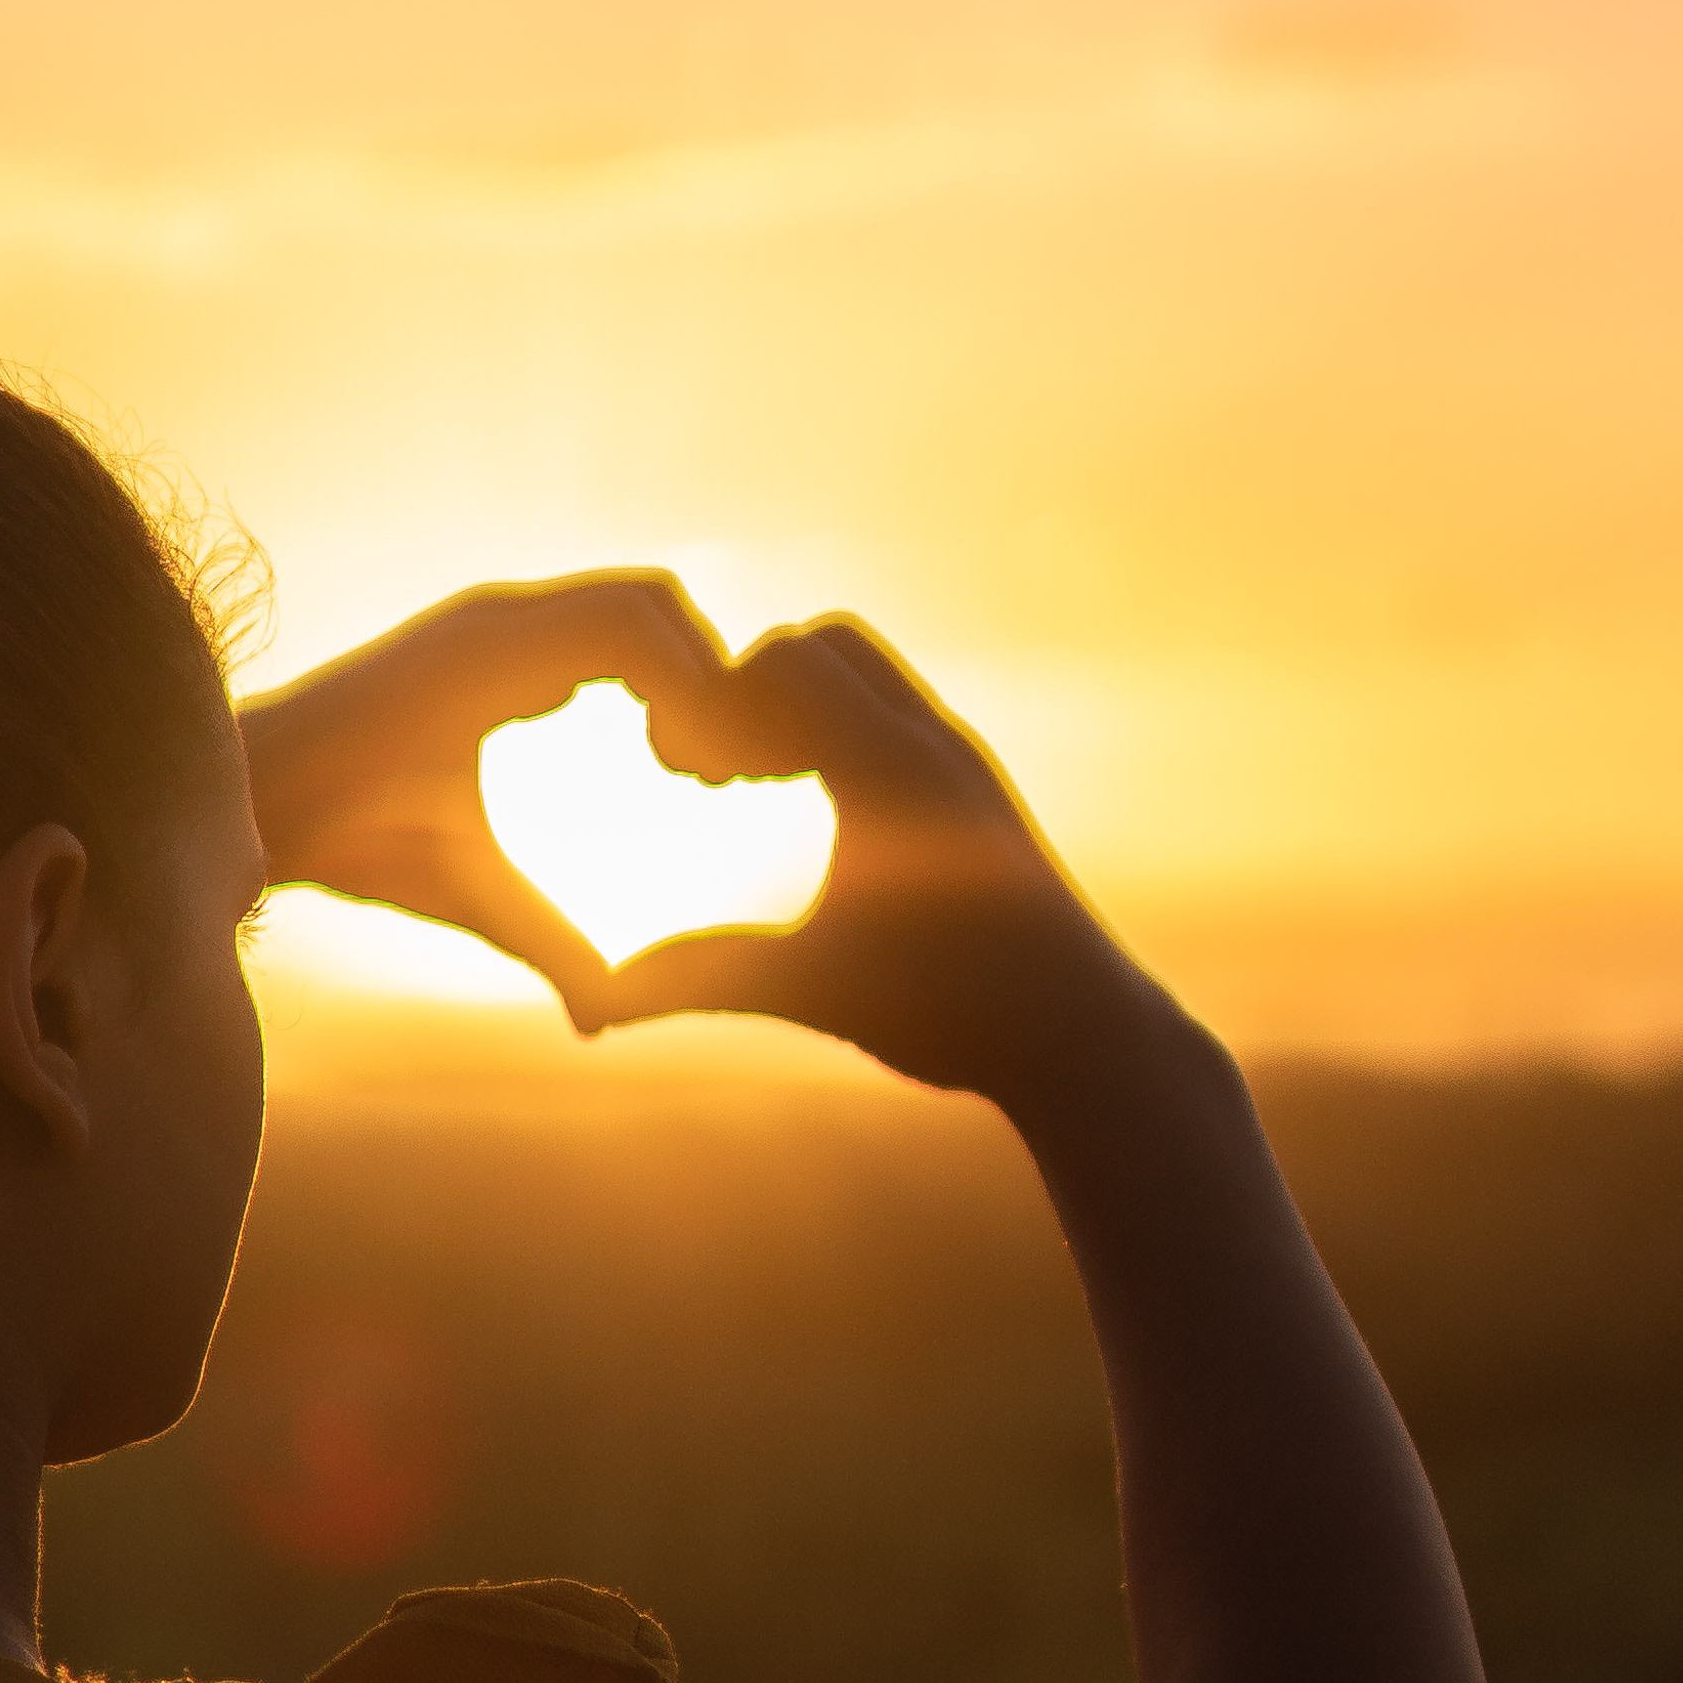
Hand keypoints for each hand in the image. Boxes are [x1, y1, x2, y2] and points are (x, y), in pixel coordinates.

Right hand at [238, 573, 734, 1029]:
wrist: (261, 821)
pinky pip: (617, 623)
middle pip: (665, 608)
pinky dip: (672, 679)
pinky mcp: (481, 634)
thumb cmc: (360, 848)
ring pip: (652, 601)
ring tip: (701, 772)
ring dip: (704, 680)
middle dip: (720, 683)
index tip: (719, 784)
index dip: (703, 701)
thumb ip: (553, 943)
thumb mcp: (485, 900)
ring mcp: (499, 622)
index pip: (649, 641)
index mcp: (521, 668)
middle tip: (730, 779)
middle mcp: (517, 630)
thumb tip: (606, 1019)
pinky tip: (665, 763)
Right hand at [601, 620, 1159, 1104]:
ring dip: (806, 703)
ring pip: (870, 674)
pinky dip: (848, 731)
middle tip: (720, 774)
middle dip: (757, 687)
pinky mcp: (979, 791)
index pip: (787, 664)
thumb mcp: (811, 992)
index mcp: (889, 773)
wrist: (1086, 1037)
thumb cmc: (954, 1016)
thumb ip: (700, 978)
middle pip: (824, 645)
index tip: (687, 776)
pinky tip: (821, 809)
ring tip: (764, 784)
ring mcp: (965, 763)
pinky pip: (901, 715)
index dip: (718, 704)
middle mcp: (934, 748)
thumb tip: (595, 1004)